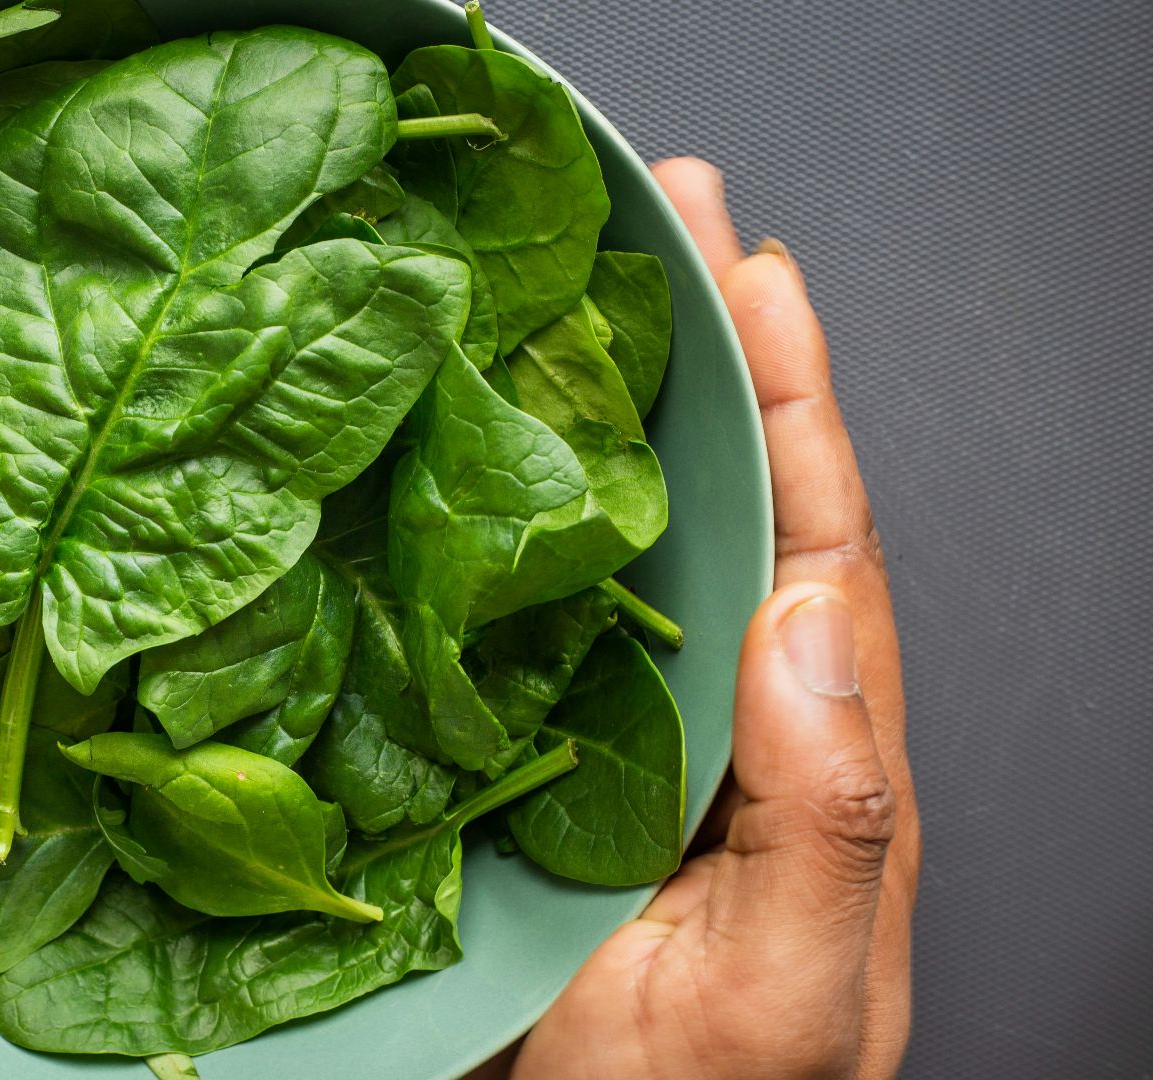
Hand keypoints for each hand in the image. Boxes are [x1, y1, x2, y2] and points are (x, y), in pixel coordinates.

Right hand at [500, 159, 920, 1078]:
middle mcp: (722, 723)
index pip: (819, 543)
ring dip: (609, 409)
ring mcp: (621, 736)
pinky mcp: (522, 763)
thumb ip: (832, 822)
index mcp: (810, 759)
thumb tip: (810, 628)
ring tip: (579, 285)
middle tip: (667, 215)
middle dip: (708, 353)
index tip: (753, 274)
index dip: (791, 400)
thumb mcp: (790, 992)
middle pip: (728, 505)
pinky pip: (521, 617)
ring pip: (628, 542)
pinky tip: (469, 447)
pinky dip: (509, 518)